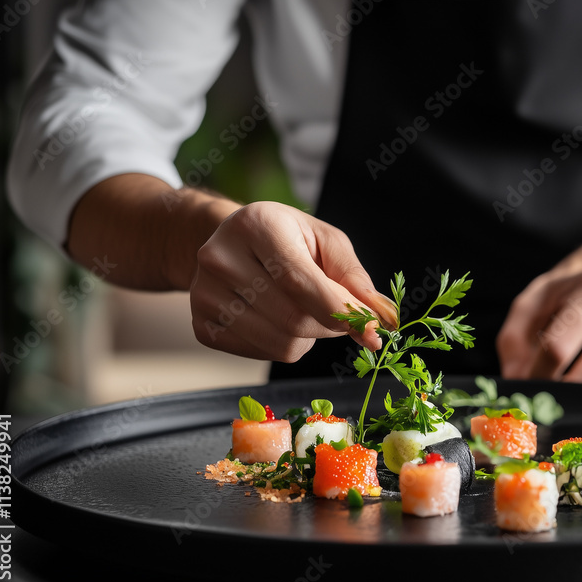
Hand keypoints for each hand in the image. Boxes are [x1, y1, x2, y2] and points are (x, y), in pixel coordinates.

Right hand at [190, 202, 395, 361]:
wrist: (230, 241)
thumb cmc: (287, 239)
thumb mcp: (326, 241)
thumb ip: (354, 278)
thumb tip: (379, 319)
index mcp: (256, 226)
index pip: (301, 282)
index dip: (341, 311)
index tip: (372, 328)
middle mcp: (221, 258)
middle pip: (293, 319)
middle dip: (329, 325)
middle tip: (338, 315)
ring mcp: (204, 294)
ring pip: (280, 343)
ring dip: (308, 338)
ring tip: (303, 310)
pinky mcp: (202, 325)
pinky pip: (260, 354)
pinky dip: (283, 344)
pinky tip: (278, 319)